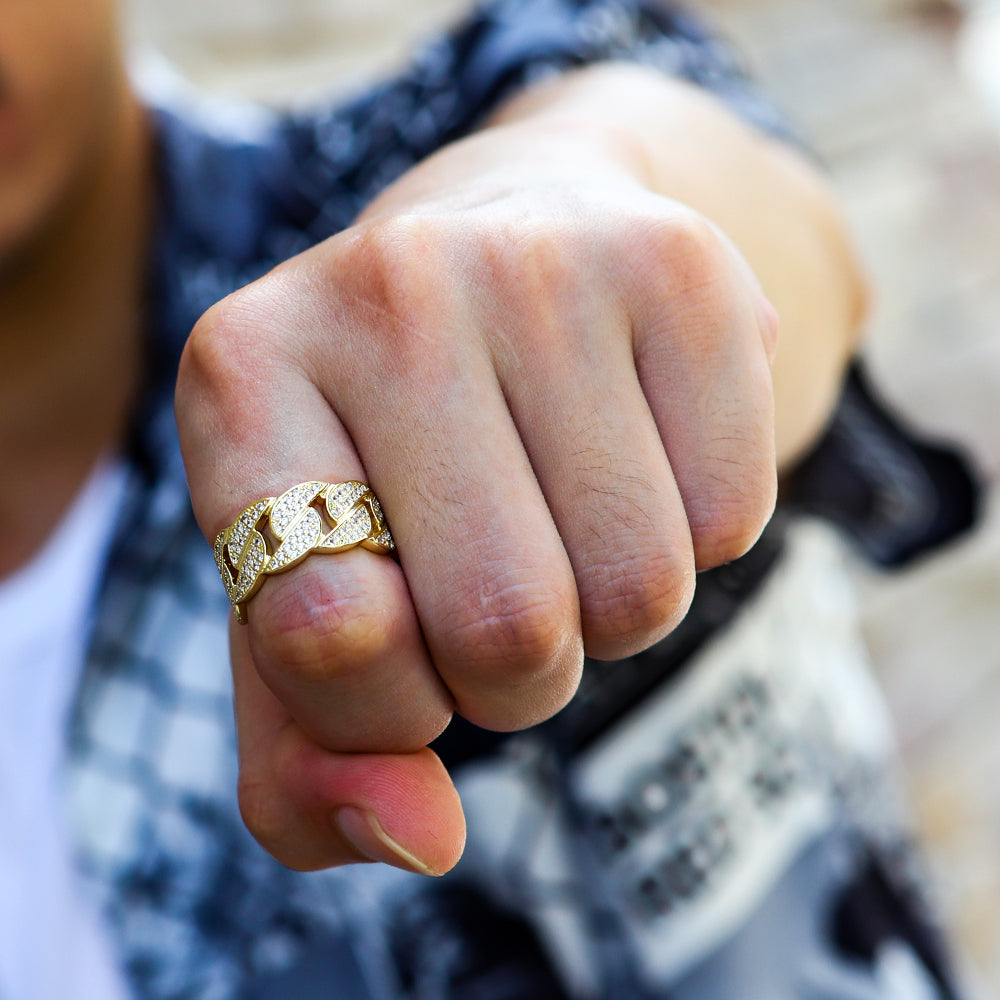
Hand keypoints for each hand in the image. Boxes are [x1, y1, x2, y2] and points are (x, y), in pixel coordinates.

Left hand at [176, 67, 858, 876]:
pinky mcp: (681, 265)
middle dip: (514, 669)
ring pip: (638, 590)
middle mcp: (386, 286)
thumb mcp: (304, 606)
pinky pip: (735, 519)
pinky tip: (641, 448)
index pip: (320, 631)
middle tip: (499, 575)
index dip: (382, 699)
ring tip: (568, 506)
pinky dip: (696, 536)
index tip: (397, 637)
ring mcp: (542, 261)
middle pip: (507, 629)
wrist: (506, 249)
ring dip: (609, 610)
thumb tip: (418, 836)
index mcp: (242, 374)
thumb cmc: (392, 455)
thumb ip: (312, 762)